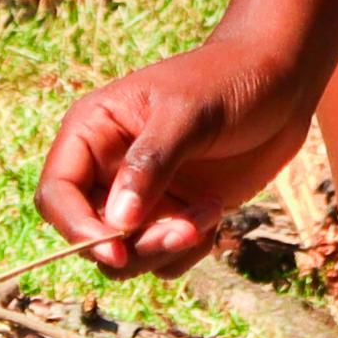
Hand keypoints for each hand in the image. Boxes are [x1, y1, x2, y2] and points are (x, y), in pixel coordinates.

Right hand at [34, 29, 317, 278]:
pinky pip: (164, 259)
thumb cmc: (228, 79)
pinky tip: (216, 211)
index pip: (56, 194)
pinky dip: (189, 250)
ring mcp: (141, 197)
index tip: (117, 248)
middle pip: (90, 236)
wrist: (281, 81)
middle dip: (135, 246)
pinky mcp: (174, 215)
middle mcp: (108, 170)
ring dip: (166, 248)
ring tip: (210, 210)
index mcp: (92, 133)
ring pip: (127, 256)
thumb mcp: (186, 114)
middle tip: (186, 230)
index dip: (76, 228)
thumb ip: (149, 165)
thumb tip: (118, 222)